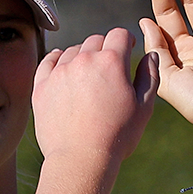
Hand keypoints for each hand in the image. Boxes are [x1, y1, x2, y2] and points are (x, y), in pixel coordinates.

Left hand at [31, 27, 158, 171]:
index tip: (127, 50)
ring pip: (72, 51)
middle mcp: (83, 60)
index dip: (126, 40)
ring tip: (88, 75)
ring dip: (82, 56)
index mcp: (111, 61)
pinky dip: (57, 60)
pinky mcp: (42, 86)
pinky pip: (48, 62)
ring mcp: (60, 72)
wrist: (80, 159)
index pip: (119, 34)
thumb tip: (150, 54)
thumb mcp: (144, 107)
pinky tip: (63, 67)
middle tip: (108, 67)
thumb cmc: (116, 136)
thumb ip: (149, 75)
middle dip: (105, 49)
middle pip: (95, 40)